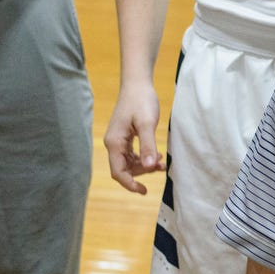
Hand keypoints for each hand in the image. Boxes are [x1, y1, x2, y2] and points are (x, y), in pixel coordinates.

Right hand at [104, 79, 163, 193]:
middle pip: (124, 169)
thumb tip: (149, 167)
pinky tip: (156, 154)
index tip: (144, 190)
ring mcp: (118, 140)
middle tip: (161, 167)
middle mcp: (113, 143)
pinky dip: (144, 157)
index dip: (129, 184)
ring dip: (144, 166)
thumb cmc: (141, 100)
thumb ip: (148, 146)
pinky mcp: (125, 137)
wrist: (137, 83)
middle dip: (142, 173)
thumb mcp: (147, 124)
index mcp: (114, 142)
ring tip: (161, 161)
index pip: (118, 172)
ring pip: (129, 163)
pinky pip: (132, 154)